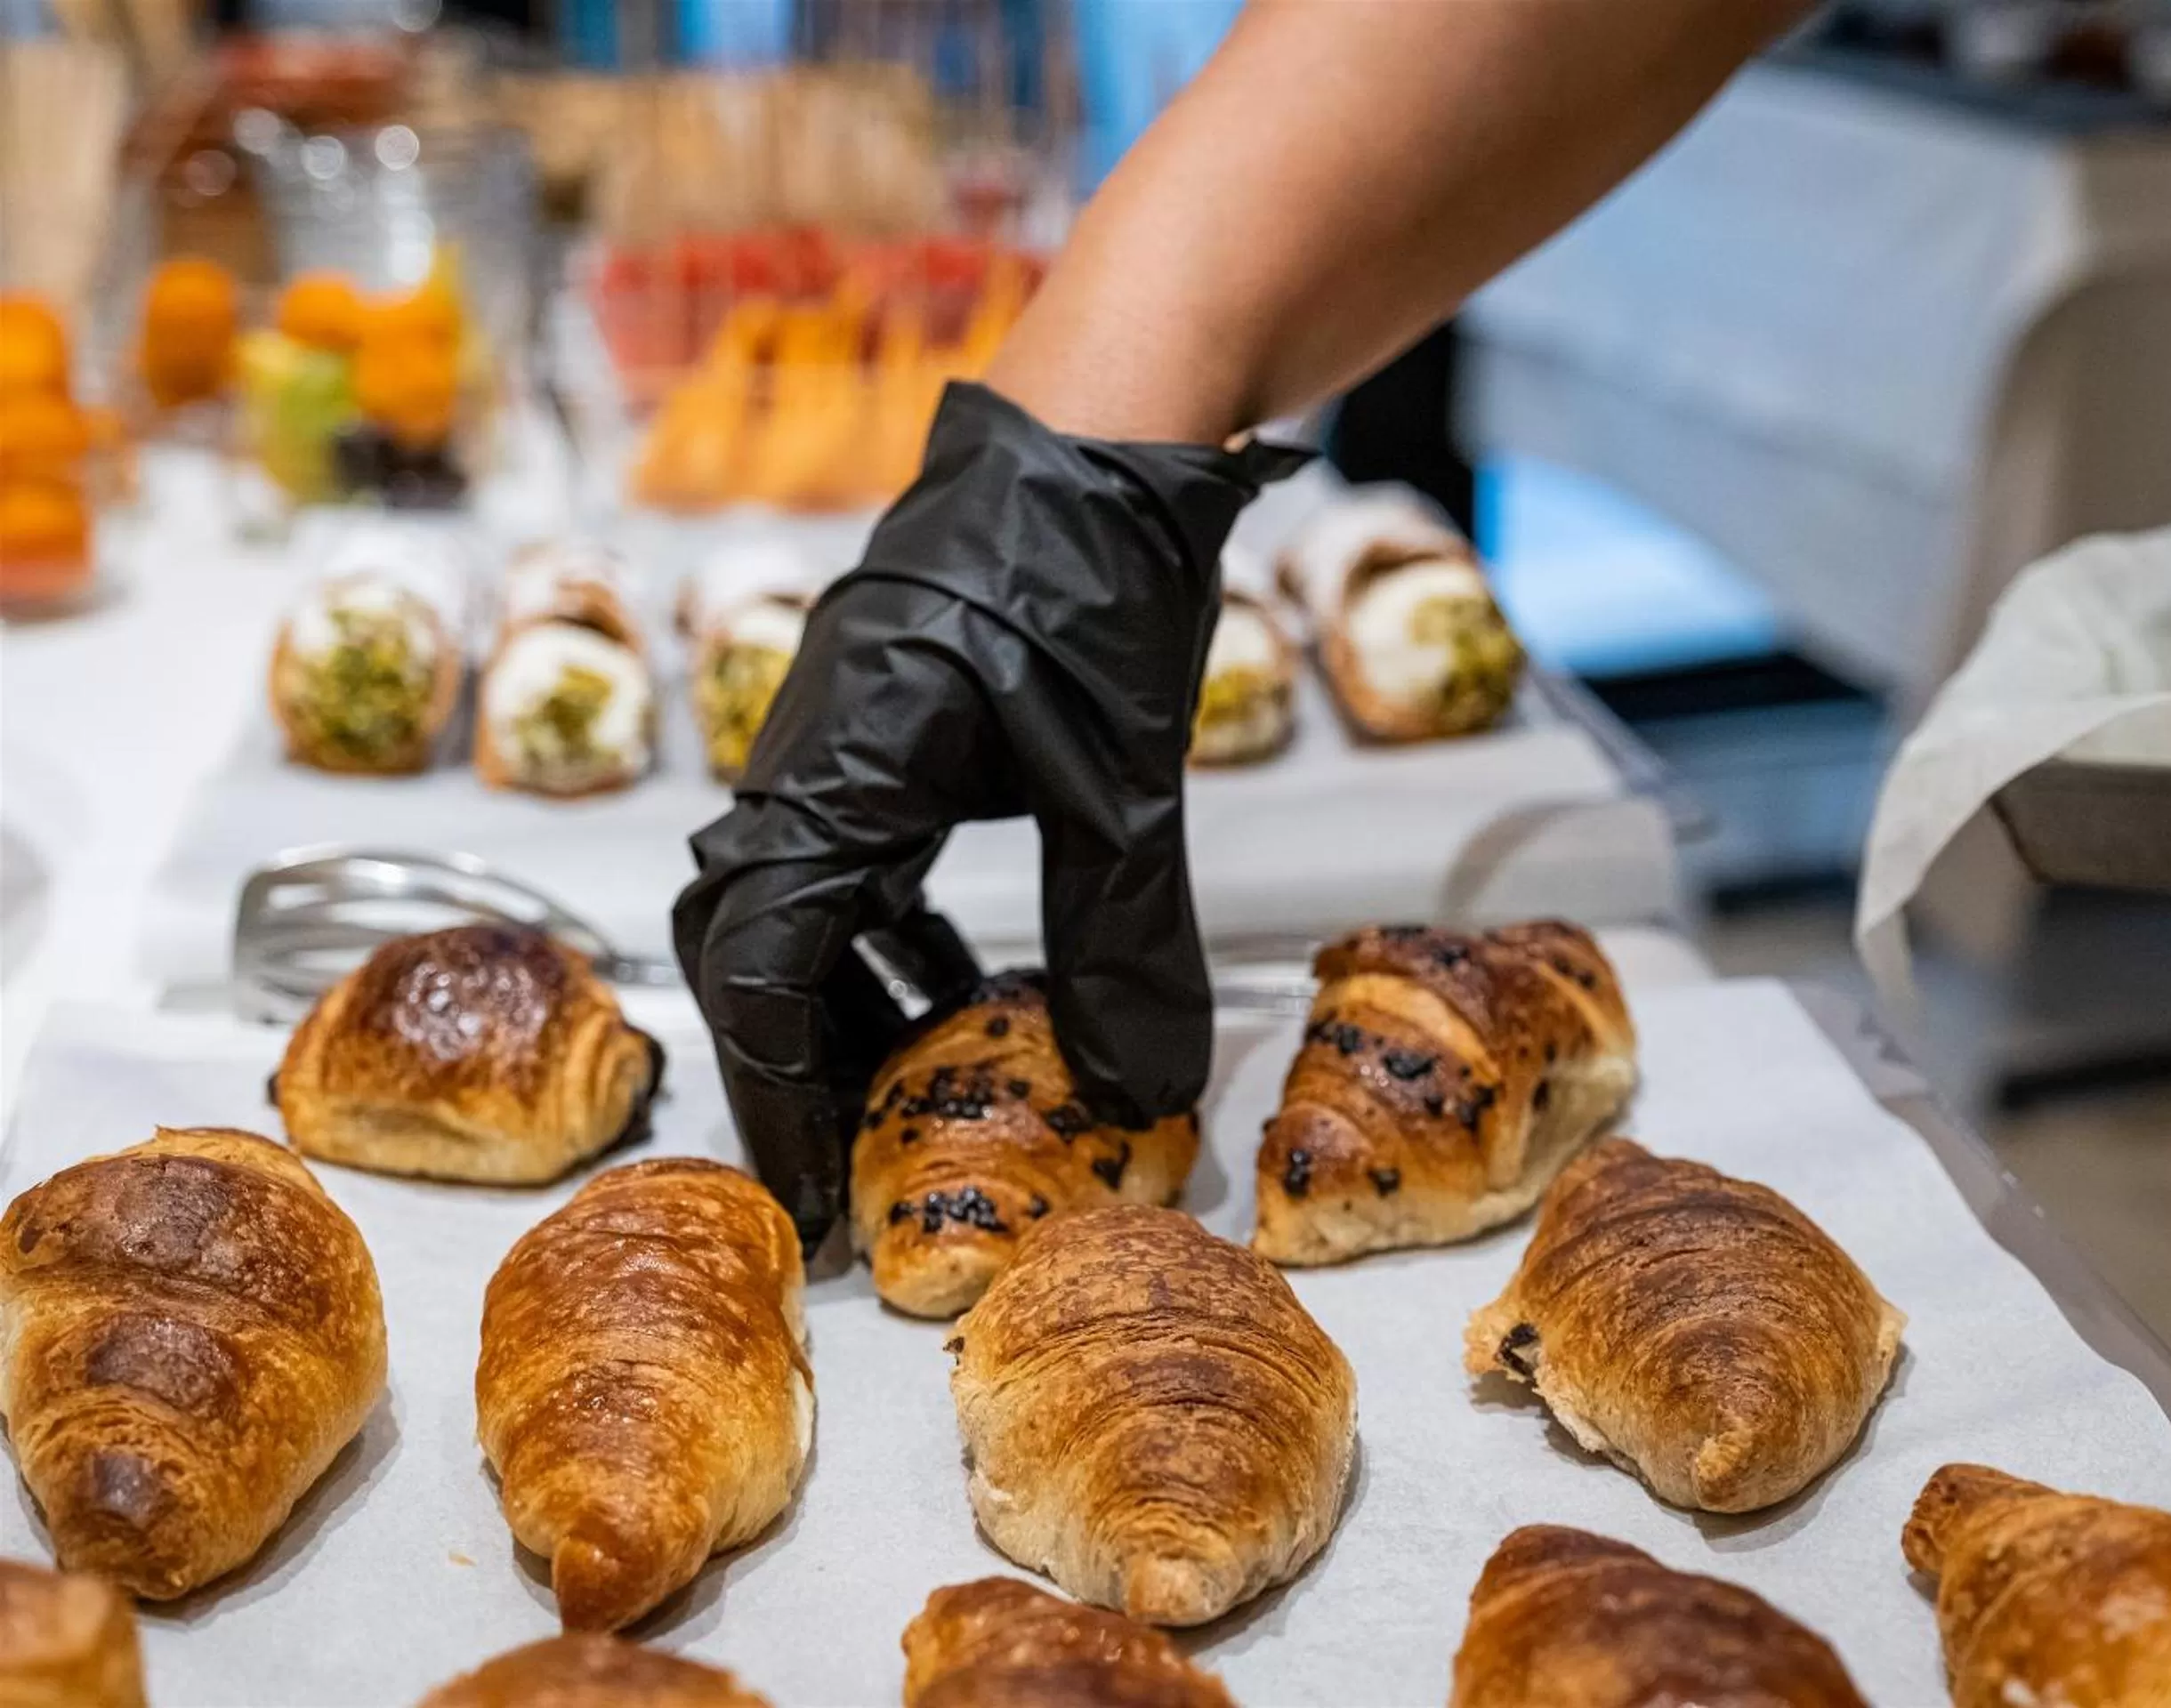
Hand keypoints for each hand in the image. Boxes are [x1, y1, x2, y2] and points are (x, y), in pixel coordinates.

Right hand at [675, 383, 1306, 1249]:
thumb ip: (1125, 944)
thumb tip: (1144, 1090)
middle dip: (795, 1062)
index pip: (760, 978)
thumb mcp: (1122, 785)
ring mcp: (832, 732)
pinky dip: (882, 926)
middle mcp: (803, 758)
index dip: (786, 1104)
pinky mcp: (876, 716)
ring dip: (842, 995)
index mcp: (834, 781)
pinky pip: (845, 848)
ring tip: (909, 1076)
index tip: (825, 1201)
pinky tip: (950, 964)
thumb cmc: (1091, 575)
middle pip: (751, 945)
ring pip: (795, 896)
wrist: (1098, 425)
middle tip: (852, 1157)